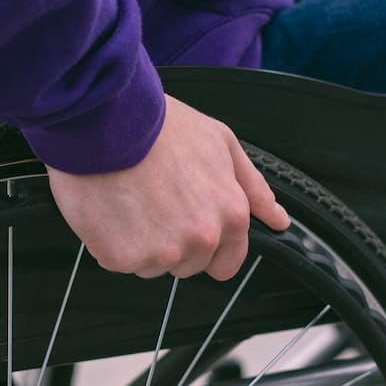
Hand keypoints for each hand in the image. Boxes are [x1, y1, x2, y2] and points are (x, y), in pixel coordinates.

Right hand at [47, 95, 290, 280]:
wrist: (106, 119)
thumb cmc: (162, 126)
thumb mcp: (221, 144)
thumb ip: (252, 187)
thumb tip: (279, 220)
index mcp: (230, 216)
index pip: (226, 264)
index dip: (207, 248)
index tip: (187, 225)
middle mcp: (201, 240)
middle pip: (187, 266)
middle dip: (172, 243)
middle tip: (153, 201)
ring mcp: (161, 253)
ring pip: (151, 266)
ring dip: (140, 243)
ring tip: (130, 200)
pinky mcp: (123, 257)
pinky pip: (118, 262)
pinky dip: (111, 242)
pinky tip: (110, 208)